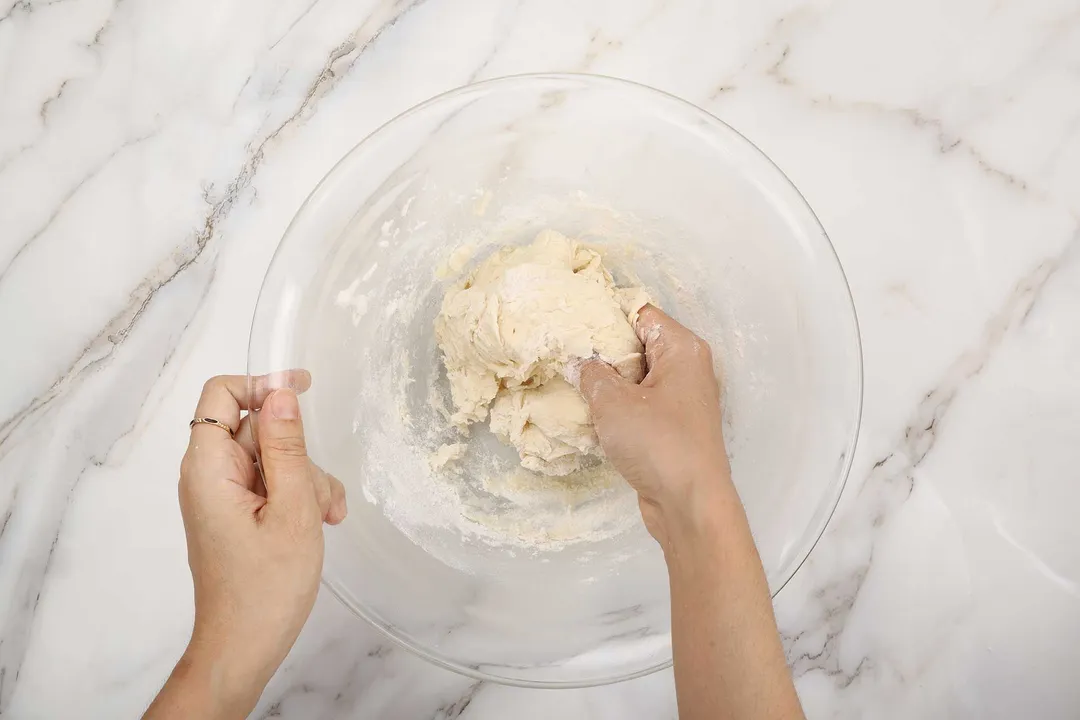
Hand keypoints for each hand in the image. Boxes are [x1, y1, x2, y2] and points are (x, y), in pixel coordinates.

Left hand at [145, 372, 345, 718]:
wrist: (244, 647)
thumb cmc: (265, 588)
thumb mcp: (292, 510)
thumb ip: (287, 448)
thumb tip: (281, 394)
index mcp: (208, 467)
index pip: (222, 394)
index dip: (262, 383)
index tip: (304, 388)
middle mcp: (208, 475)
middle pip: (256, 429)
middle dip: (299, 451)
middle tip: (323, 493)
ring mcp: (222, 496)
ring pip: (272, 459)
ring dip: (307, 480)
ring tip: (324, 518)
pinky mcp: (236, 514)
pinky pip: (270, 485)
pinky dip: (298, 497)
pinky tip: (319, 524)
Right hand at [581, 308, 805, 719]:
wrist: (690, 505)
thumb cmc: (658, 445)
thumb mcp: (614, 403)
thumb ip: (591, 375)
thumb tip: (578, 362)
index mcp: (682, 349)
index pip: (639, 312)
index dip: (604, 314)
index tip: (570, 320)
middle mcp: (687, 368)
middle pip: (637, 343)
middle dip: (602, 350)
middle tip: (562, 352)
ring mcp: (682, 399)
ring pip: (636, 376)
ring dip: (607, 382)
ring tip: (570, 381)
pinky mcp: (673, 426)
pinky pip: (640, 403)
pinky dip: (617, 406)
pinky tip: (589, 413)